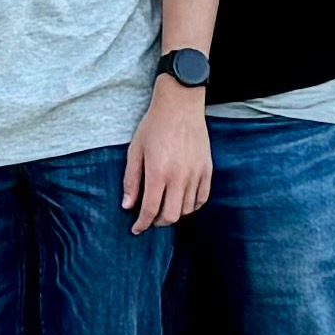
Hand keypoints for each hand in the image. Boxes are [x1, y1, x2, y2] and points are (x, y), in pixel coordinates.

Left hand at [122, 78, 214, 232]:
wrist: (180, 105)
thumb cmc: (154, 125)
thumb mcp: (135, 150)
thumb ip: (131, 180)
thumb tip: (127, 206)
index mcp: (158, 172)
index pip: (150, 209)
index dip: (142, 224)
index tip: (136, 229)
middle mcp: (179, 177)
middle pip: (171, 216)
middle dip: (158, 222)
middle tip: (150, 219)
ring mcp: (196, 174)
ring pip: (187, 209)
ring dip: (174, 214)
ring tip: (165, 208)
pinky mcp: (207, 170)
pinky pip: (202, 198)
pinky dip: (192, 206)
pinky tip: (182, 202)